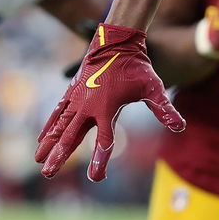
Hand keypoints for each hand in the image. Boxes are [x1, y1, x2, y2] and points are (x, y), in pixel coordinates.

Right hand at [35, 24, 184, 180]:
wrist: (117, 42)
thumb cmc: (137, 67)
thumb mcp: (153, 88)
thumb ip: (164, 109)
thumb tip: (180, 126)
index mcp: (108, 109)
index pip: (105, 141)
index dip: (100, 160)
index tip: (96, 178)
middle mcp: (88, 106)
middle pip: (71, 137)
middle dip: (60, 156)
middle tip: (48, 174)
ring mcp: (77, 99)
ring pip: (60, 126)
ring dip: (49, 144)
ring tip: (38, 161)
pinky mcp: (72, 92)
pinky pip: (57, 113)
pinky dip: (49, 126)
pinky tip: (42, 138)